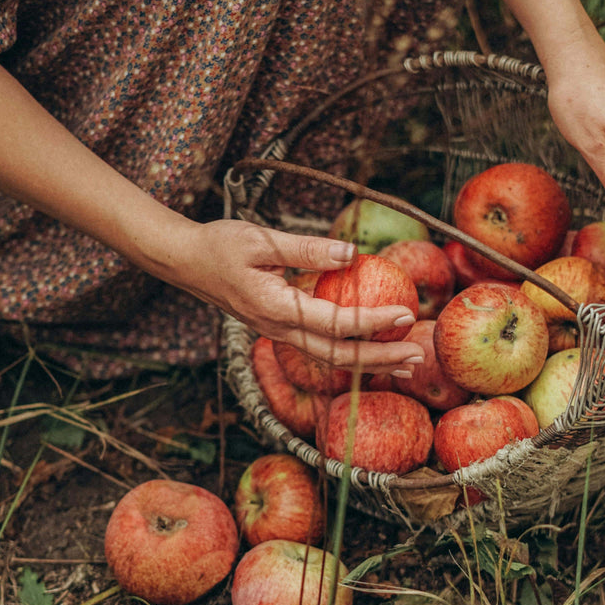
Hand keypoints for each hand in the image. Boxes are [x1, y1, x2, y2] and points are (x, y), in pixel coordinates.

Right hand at [169, 219, 424, 375]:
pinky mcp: (281, 330)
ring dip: (370, 364)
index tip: (406, 315)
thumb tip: (352, 253)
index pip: (335, 324)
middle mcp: (279, 330)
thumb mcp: (261, 240)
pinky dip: (352, 354)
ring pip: (331, 359)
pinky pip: (322, 349)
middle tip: (418, 356)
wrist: (186, 263)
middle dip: (380, 359)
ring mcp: (279, 334)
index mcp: (276, 309)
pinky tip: (374, 351)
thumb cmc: (221, 246)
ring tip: (407, 364)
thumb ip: (307, 249)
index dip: (372, 323)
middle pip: (337, 357)